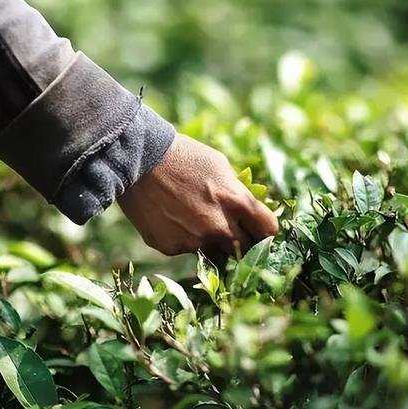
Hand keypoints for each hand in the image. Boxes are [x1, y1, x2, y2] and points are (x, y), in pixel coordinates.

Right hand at [117, 134, 278, 255]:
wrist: (138, 159)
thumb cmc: (184, 156)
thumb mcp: (220, 166)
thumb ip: (238, 193)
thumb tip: (249, 213)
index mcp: (237, 203)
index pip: (269, 231)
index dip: (267, 232)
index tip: (262, 231)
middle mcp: (219, 228)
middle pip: (244, 249)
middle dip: (241, 240)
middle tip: (230, 229)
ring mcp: (194, 241)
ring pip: (213, 252)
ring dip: (210, 241)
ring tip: (193, 218)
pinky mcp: (171, 248)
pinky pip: (186, 249)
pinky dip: (183, 238)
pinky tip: (172, 218)